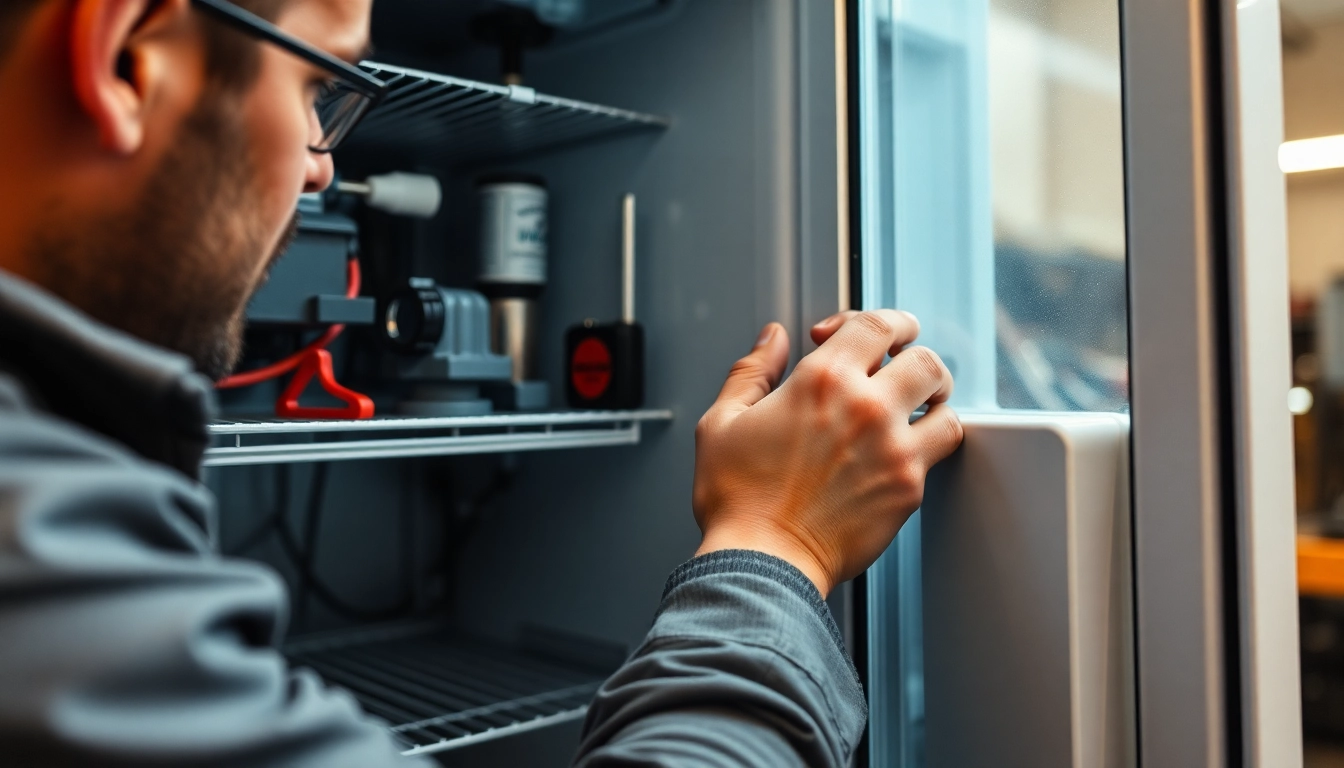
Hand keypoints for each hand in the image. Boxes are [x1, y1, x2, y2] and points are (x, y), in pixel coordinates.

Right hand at [692, 310, 963, 596]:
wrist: (763, 563)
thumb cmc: (738, 499)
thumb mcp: (723, 422)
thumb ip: (751, 371)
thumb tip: (772, 338)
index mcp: (822, 381)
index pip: (878, 325)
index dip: (883, 322)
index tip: (877, 334)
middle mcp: (866, 407)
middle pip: (925, 359)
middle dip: (915, 359)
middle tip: (902, 369)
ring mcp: (894, 449)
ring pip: (946, 405)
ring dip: (934, 402)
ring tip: (917, 408)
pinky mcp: (908, 488)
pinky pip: (941, 452)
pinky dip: (930, 445)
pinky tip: (905, 450)